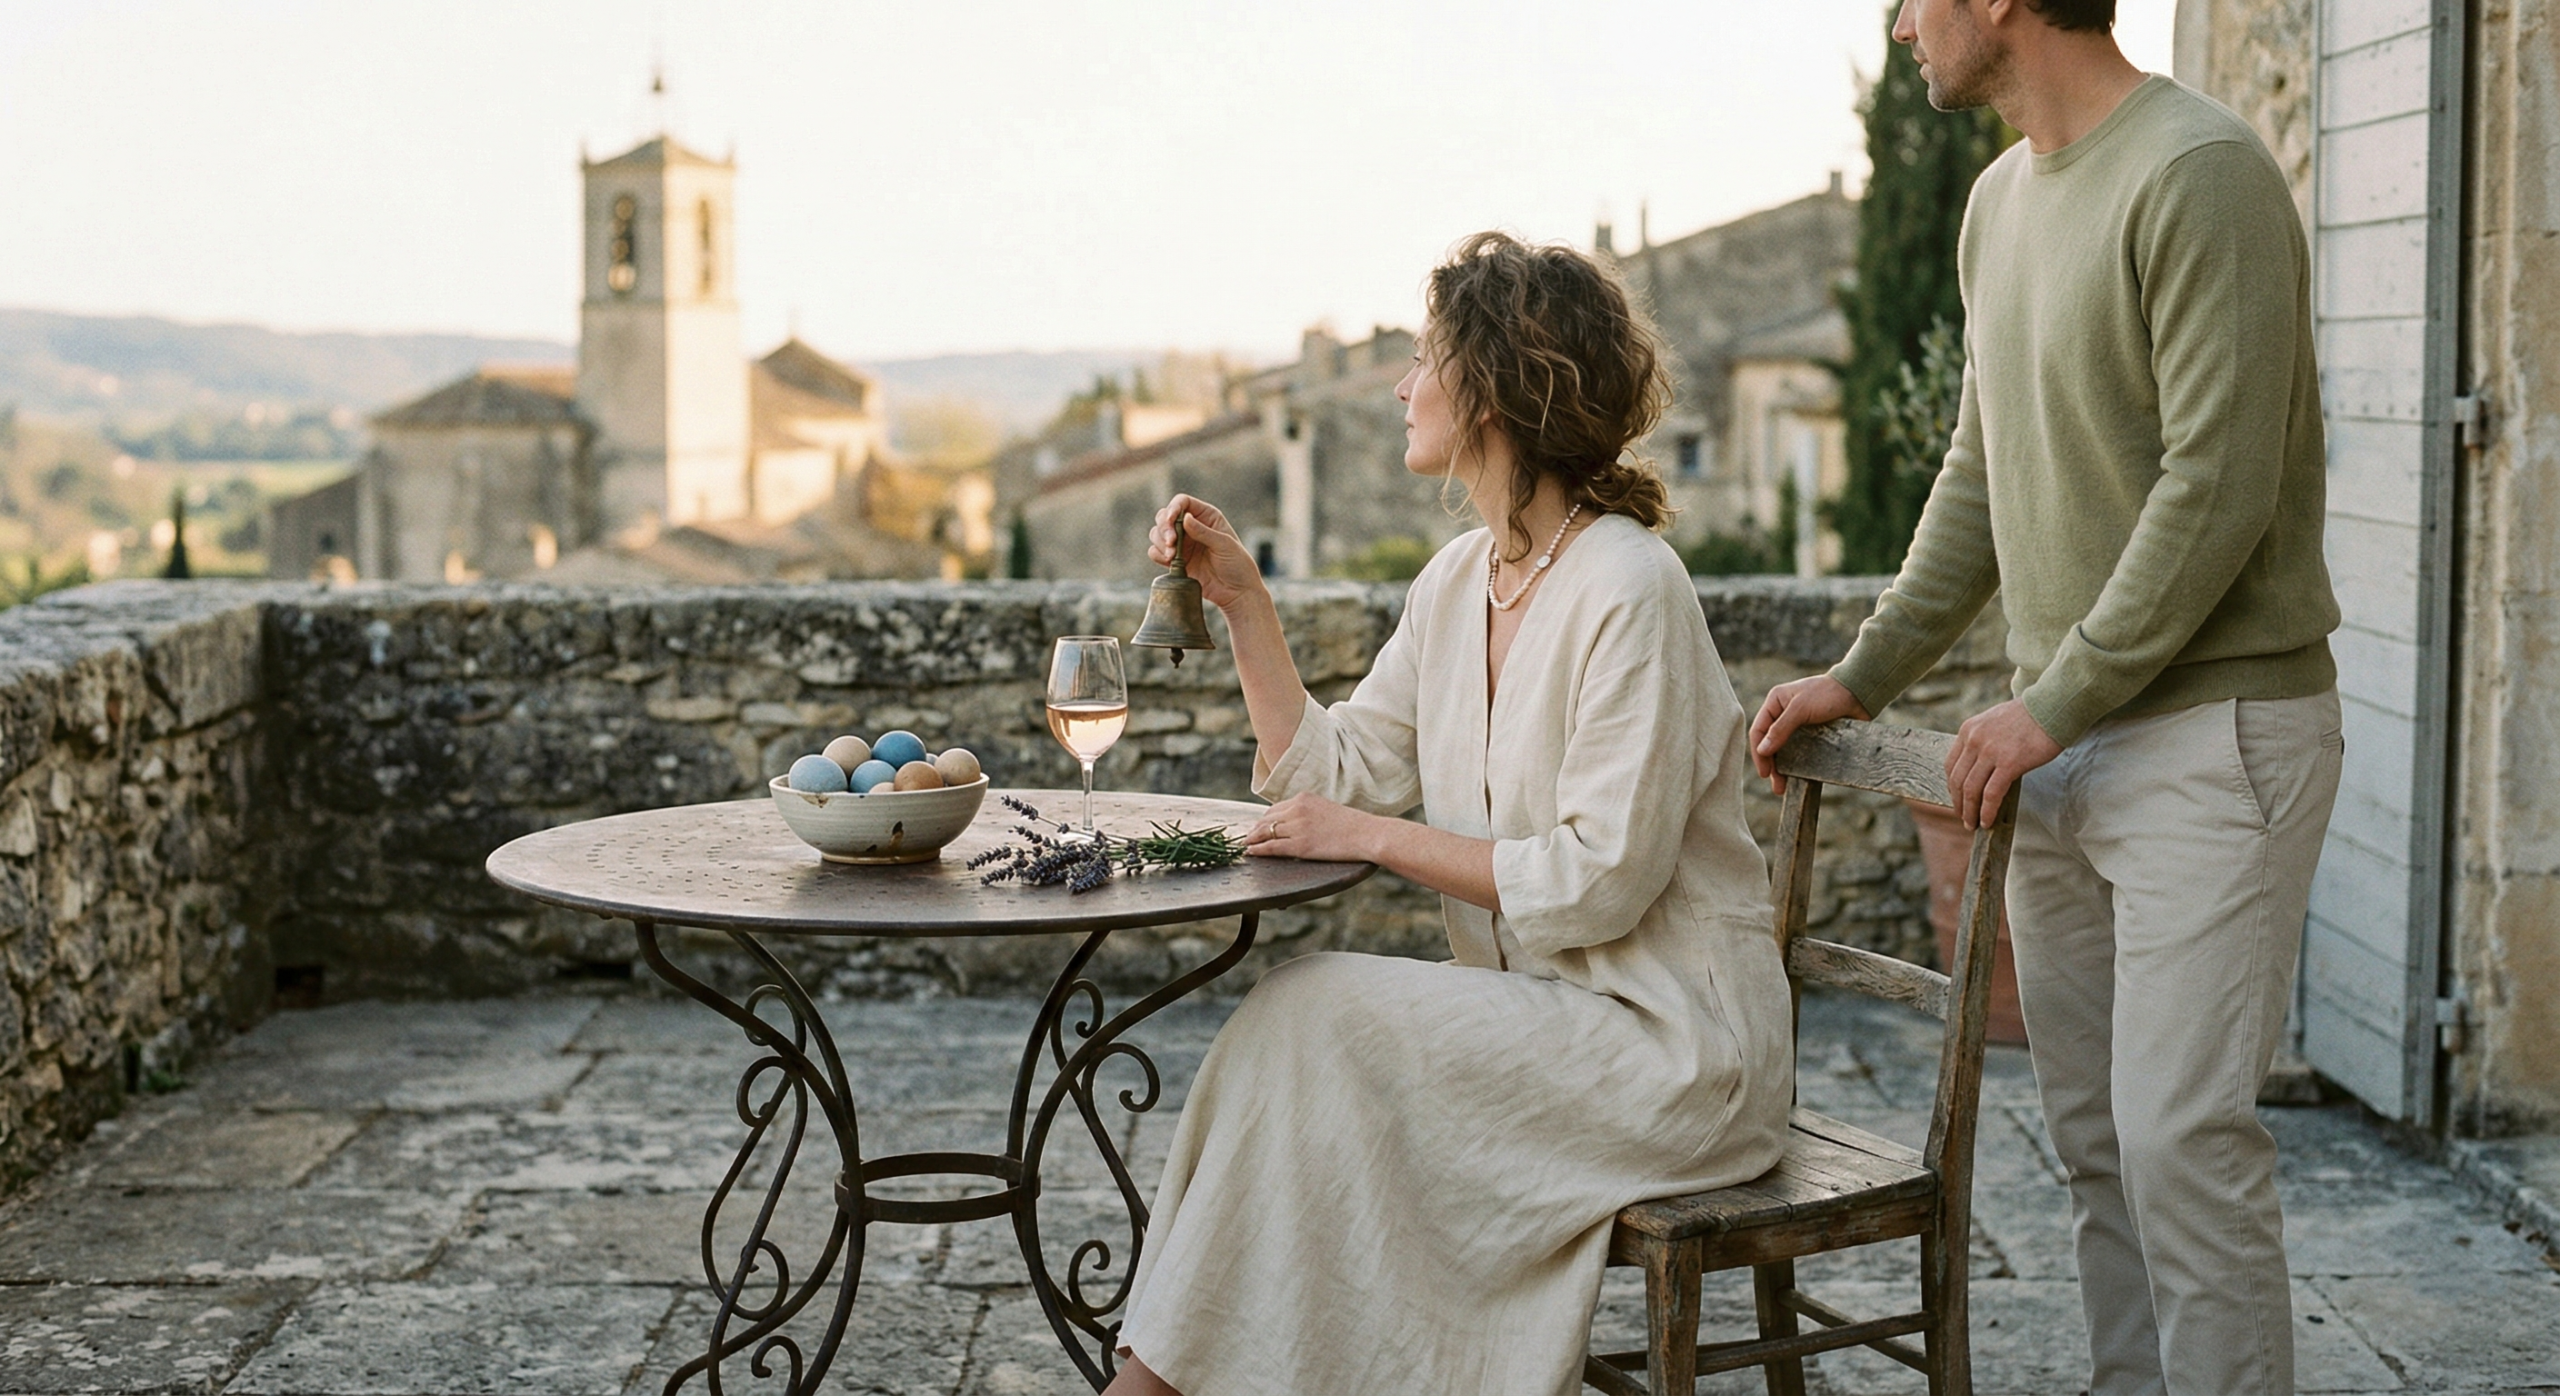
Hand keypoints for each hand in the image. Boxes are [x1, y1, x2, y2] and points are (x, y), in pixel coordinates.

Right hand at [1147, 495, 1266, 612]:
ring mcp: (1182, 543)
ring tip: (1172, 556)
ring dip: (1160, 542)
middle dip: (1164, 528)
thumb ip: (1203, 532)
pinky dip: (1158, 554)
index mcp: (1206, 516)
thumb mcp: (1224, 545)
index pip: (1182, 502)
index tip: (1171, 520)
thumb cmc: (1237, 564)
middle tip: (1171, 542)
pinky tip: (1169, 562)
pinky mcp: (1175, 560)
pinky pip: (1156, 552)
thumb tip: (1184, 518)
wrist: (1236, 591)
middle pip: (1164, 516)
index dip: (1173, 508)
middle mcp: (1191, 526)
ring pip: (1157, 533)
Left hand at [1243, 794, 1377, 862]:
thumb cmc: (1354, 826)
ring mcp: (1298, 827)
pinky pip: (1272, 847)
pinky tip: (1252, 853)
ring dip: (1253, 840)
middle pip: (1267, 819)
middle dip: (1255, 830)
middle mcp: (1298, 809)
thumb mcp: (1327, 810)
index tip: (1258, 828)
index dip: (1264, 820)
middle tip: (1247, 839)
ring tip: (1246, 846)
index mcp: (1305, 798)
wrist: (1369, 834)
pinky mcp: (1301, 845)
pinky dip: (1259, 850)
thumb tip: (1296, 823)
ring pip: (1266, 832)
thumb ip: (1309, 813)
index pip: (1275, 809)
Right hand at [1750, 675, 1871, 792]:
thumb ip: (1780, 729)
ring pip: (1784, 750)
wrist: (1859, 693)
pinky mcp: (1812, 733)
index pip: (1758, 730)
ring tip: (1784, 786)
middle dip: (1772, 765)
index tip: (1765, 772)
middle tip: (1777, 785)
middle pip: (1770, 743)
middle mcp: (1783, 713)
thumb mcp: (1800, 709)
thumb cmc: (1828, 694)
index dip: (1759, 753)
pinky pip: (1800, 751)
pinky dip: (1797, 764)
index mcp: (1775, 702)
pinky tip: (1797, 776)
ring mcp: (1798, 724)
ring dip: (1783, 768)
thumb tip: (1762, 750)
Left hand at [1947, 699, 2059, 829]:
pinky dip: (1987, 811)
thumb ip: (1982, 740)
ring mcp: (1990, 752)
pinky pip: (1991, 794)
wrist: (2052, 707)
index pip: (1951, 765)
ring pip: (1971, 790)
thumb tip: (1980, 766)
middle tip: (1964, 818)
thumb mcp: (1994, 722)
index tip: (1957, 799)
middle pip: (1958, 780)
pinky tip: (1988, 821)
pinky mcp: (2009, 763)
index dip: (1952, 787)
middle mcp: (1974, 740)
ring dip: (1970, 811)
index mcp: (1968, 730)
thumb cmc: (2029, 716)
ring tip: (1973, 824)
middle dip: (1959, 803)